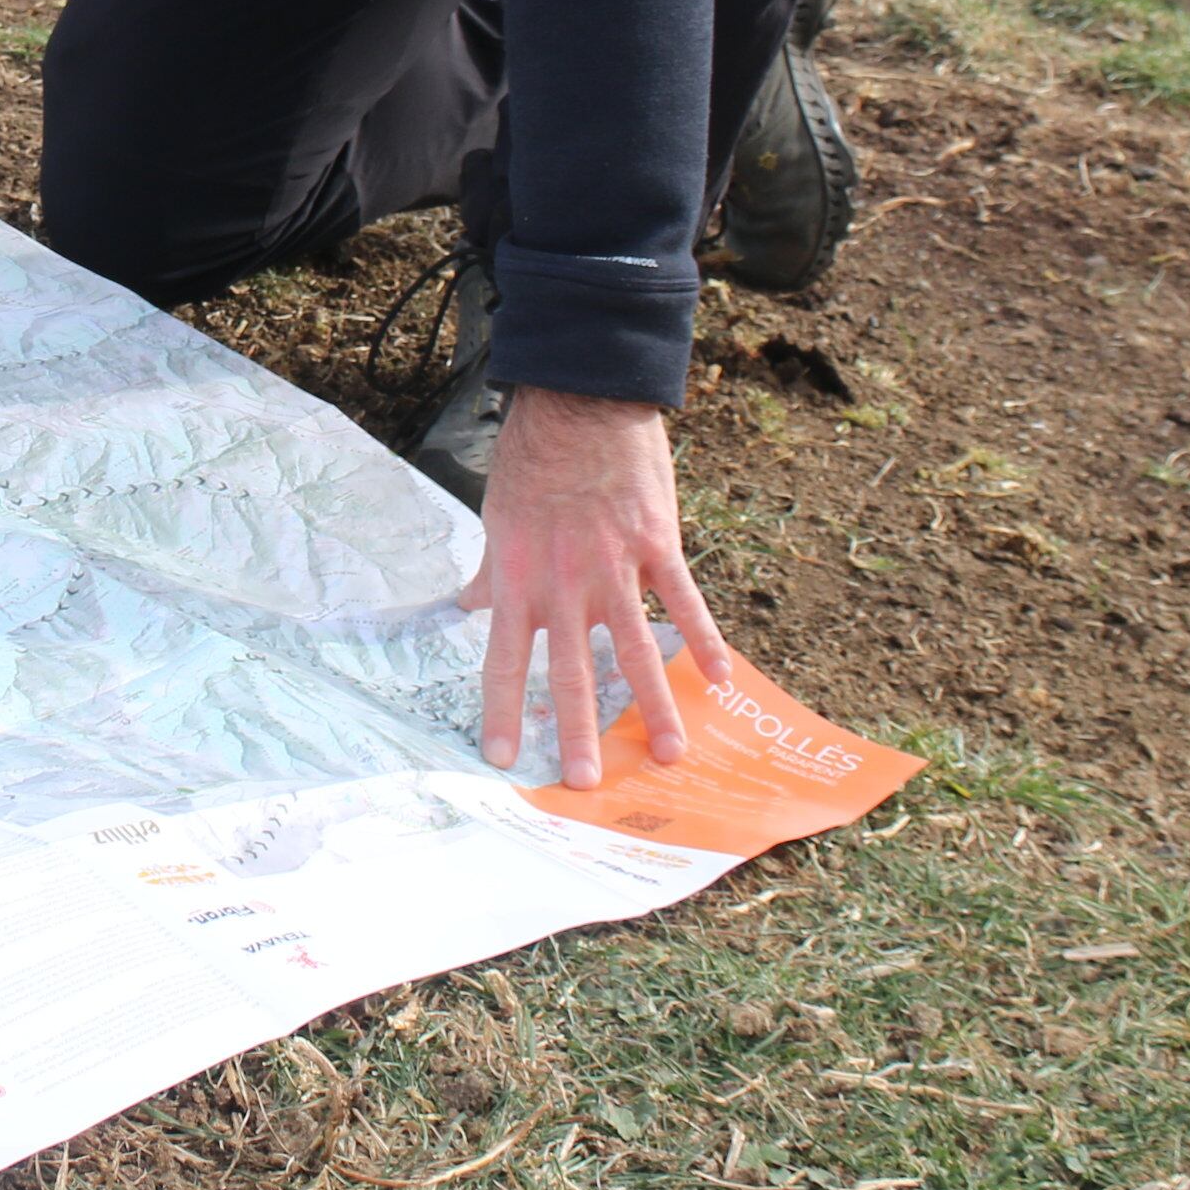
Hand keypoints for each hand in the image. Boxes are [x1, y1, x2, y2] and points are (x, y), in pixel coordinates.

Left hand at [456, 386, 735, 790]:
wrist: (580, 405)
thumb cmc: (531, 460)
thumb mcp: (496, 517)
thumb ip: (490, 572)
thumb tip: (469, 606)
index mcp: (519, 579)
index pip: (504, 660)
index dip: (503, 711)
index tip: (502, 759)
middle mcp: (565, 584)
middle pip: (573, 672)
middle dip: (578, 732)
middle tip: (586, 784)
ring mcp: (615, 568)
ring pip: (637, 651)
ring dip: (653, 707)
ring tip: (667, 755)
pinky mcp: (659, 547)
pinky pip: (684, 603)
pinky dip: (705, 642)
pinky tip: (721, 682)